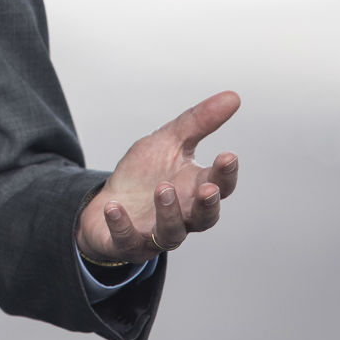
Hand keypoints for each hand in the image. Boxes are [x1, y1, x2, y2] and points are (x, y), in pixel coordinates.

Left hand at [75, 90, 240, 264]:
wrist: (105, 202)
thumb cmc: (144, 174)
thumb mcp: (168, 142)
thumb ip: (198, 122)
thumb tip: (233, 96)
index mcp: (195, 189)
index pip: (220, 185)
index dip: (226, 174)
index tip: (228, 155)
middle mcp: (182, 216)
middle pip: (205, 217)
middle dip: (208, 204)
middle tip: (207, 188)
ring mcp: (156, 233)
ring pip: (171, 233)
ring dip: (168, 213)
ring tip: (162, 189)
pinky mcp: (128, 243)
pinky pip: (127, 239)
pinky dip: (121, 226)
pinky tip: (114, 208)